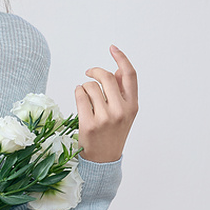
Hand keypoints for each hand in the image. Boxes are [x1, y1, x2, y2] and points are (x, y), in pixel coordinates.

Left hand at [75, 45, 137, 162]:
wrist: (103, 160)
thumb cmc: (112, 133)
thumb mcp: (124, 114)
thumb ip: (122, 93)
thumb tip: (116, 70)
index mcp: (132, 106)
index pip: (130, 75)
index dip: (121, 58)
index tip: (112, 48)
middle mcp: (121, 111)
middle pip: (106, 77)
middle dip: (95, 71)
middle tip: (89, 72)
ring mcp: (105, 118)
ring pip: (90, 86)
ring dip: (84, 86)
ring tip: (85, 95)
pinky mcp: (89, 124)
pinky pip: (80, 95)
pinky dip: (77, 92)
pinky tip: (80, 98)